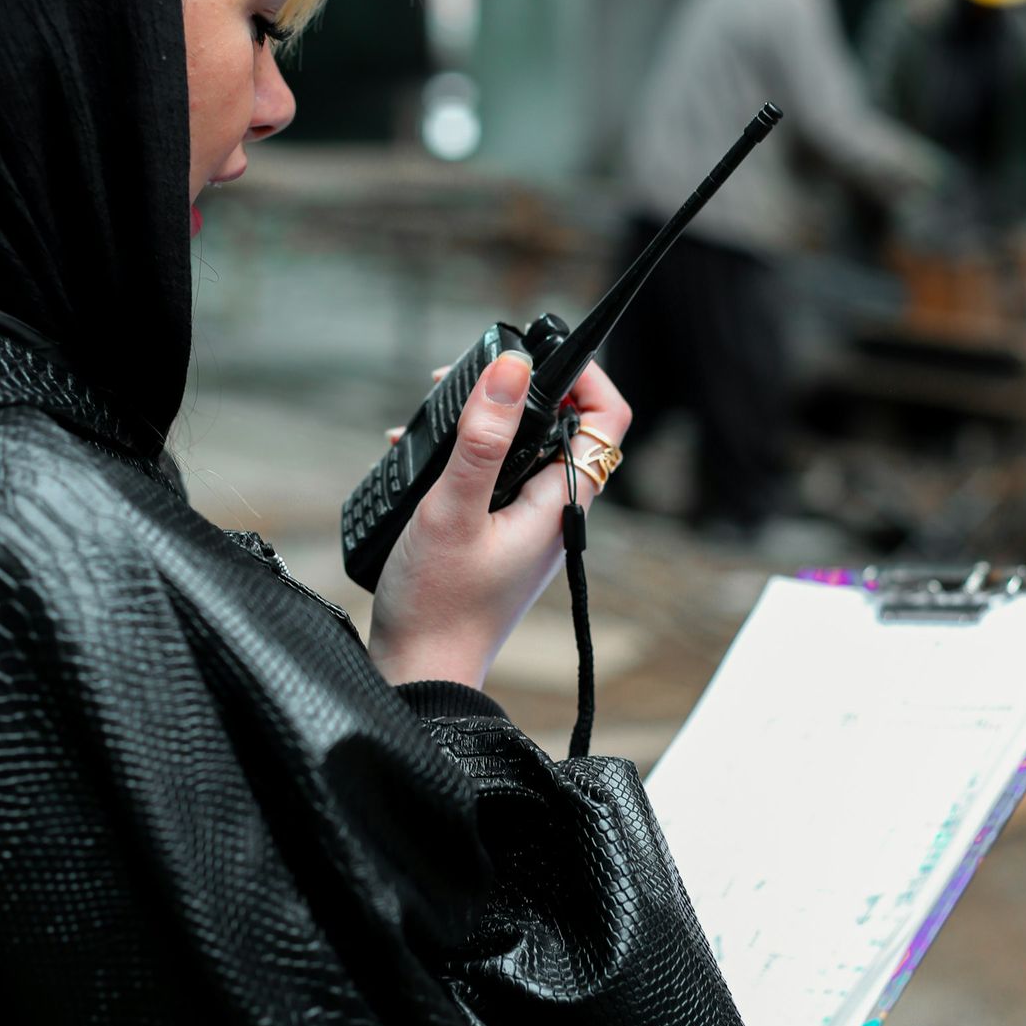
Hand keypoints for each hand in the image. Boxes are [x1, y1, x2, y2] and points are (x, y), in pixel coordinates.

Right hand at [368, 352, 630, 689]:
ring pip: (521, 450)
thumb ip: (482, 438)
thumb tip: (514, 368)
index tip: (538, 352)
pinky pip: (494, 479)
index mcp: (560, 501)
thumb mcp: (453, 510)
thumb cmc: (438, 604)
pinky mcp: (498, 538)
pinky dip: (462, 459)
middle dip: (517, 393)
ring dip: (481, 426)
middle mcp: (553, 511)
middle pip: (561, 424)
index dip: (586, 374)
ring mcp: (527, 526)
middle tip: (467, 381)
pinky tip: (419, 461)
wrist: (422, 673)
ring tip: (431, 420)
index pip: (606, 419)